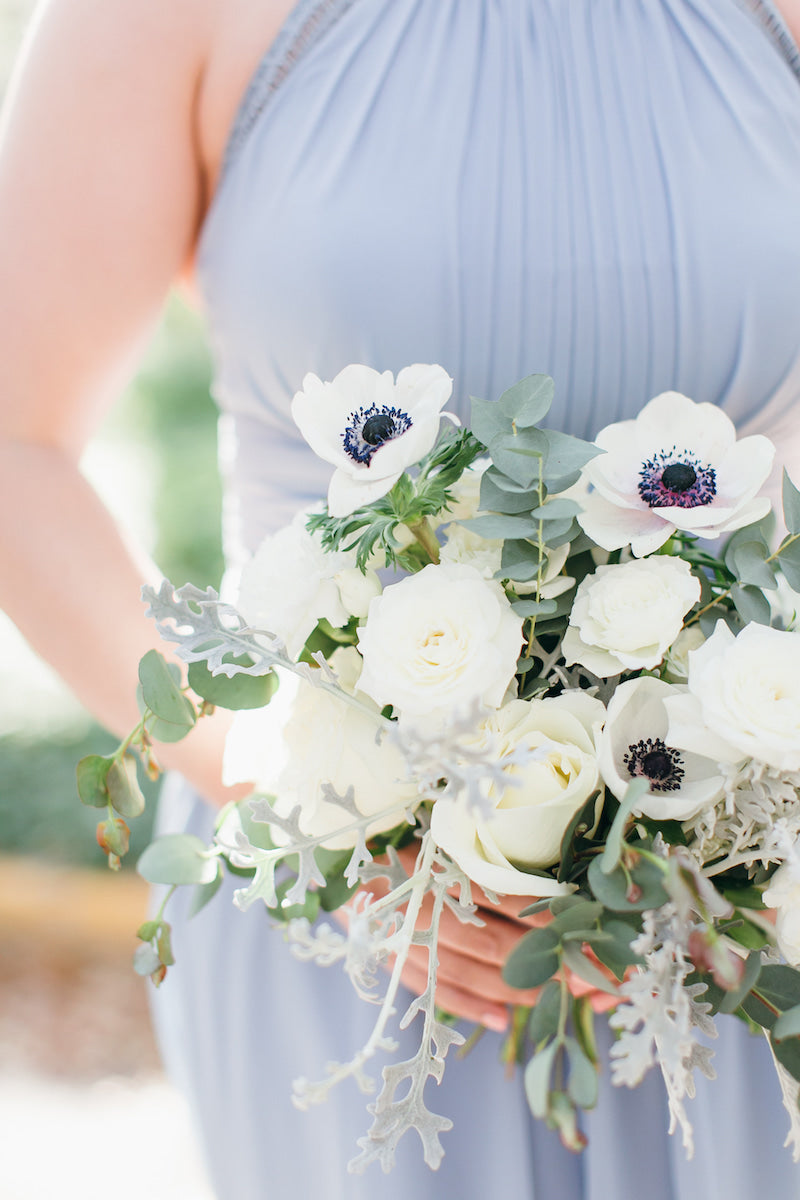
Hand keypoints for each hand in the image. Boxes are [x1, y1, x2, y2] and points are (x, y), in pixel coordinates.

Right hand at [342, 843, 616, 1033]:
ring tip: (571, 999)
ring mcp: (408, 944)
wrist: (334, 858)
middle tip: (603, 977)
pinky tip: (502, 1020)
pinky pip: (438, 993)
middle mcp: (427, 911)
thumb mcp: (444, 835)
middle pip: (502, 947)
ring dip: (528, 992)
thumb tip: (550, 882)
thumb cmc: (400, 839)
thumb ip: (488, 856)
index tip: (598, 933)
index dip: (557, 921)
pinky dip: (473, 1008)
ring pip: (478, 977)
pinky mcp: (394, 965)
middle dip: (558, 966)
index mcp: (443, 871)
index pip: (511, 900)